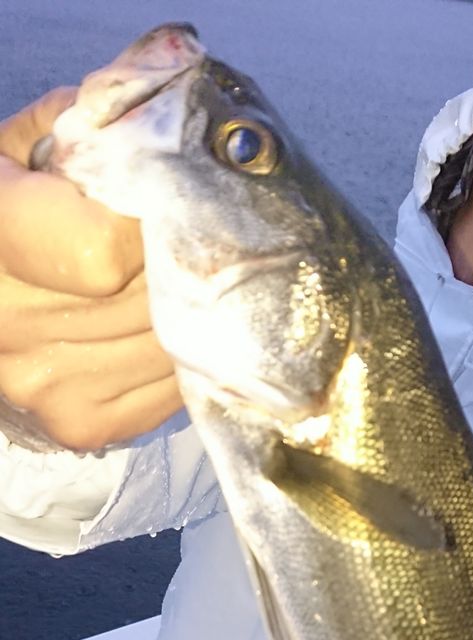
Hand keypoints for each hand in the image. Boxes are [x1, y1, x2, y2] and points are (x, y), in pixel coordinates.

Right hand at [0, 88, 181, 450]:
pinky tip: (164, 325)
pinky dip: (184, 354)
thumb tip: (168, 121)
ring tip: (175, 279)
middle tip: (190, 238)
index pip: (107, 248)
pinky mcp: (84, 424)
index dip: (154, 220)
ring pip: (171, 345)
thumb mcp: (21, 148)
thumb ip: (88, 126)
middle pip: (150, 298)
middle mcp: (10, 324)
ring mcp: (49, 385)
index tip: (164, 203)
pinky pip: (171, 386)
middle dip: (183, 262)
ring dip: (194, 311)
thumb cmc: (7, 209)